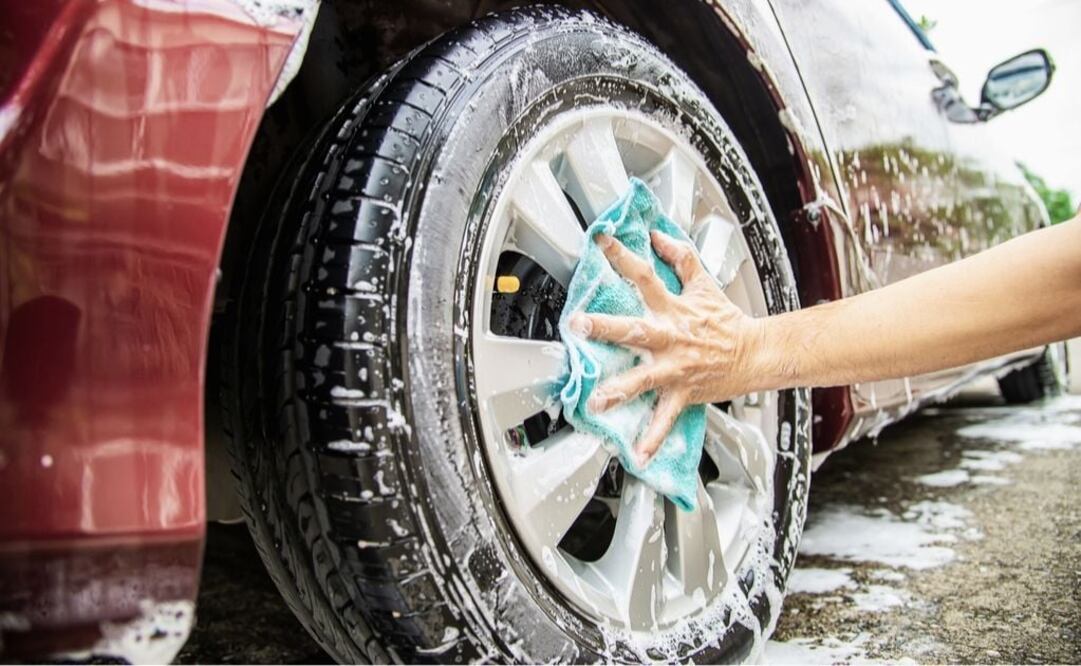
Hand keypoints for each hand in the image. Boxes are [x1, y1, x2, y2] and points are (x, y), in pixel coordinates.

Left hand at [569, 231, 761, 465]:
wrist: (756, 353)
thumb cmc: (726, 321)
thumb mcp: (703, 283)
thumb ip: (680, 257)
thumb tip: (658, 235)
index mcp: (673, 308)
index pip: (645, 276)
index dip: (623, 256)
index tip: (601, 242)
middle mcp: (671, 337)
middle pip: (635, 328)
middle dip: (606, 327)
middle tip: (579, 324)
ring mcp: (676, 367)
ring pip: (644, 378)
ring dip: (620, 390)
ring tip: (597, 401)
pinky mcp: (683, 392)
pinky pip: (666, 417)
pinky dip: (653, 438)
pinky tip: (637, 454)